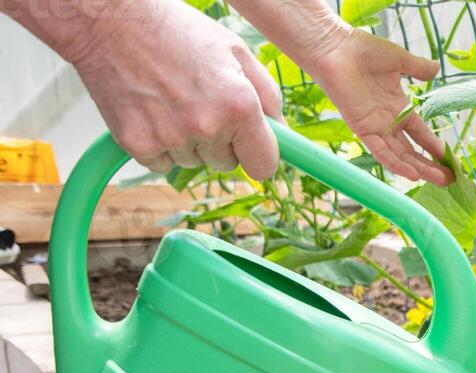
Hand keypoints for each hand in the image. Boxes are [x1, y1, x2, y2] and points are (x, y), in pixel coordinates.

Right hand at [68, 0, 281, 178]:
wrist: (109, 20)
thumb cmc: (176, 32)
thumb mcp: (235, 52)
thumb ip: (267, 96)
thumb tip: (283, 133)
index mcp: (239, 106)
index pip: (264, 166)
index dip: (258, 156)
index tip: (249, 147)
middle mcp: (207, 127)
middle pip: (227, 164)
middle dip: (220, 142)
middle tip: (200, 103)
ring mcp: (171, 138)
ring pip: (193, 163)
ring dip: (188, 142)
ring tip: (172, 100)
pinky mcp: (138, 145)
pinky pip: (161, 164)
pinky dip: (159, 145)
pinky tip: (152, 111)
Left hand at [304, 29, 451, 186]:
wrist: (336, 48)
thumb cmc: (363, 50)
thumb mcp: (400, 60)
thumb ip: (418, 68)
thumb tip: (436, 68)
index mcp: (399, 108)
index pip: (421, 134)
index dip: (436, 147)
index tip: (452, 160)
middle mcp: (388, 123)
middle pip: (413, 151)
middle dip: (431, 166)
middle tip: (450, 179)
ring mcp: (376, 128)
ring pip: (400, 156)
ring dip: (420, 169)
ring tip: (440, 180)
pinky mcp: (362, 129)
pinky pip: (381, 152)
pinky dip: (396, 164)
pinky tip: (412, 175)